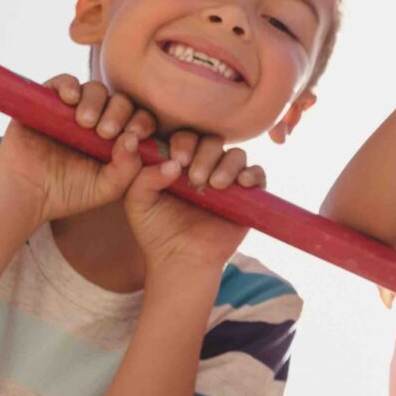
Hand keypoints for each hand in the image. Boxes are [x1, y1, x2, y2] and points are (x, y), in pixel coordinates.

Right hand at [0, 77, 152, 220]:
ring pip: (94, 89)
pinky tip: (70, 99)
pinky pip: (63, 81)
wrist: (26, 195)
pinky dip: (69, 85)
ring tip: (84, 122)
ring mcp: (72, 110)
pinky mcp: (47, 102)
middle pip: (119, 101)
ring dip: (95, 101)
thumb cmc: (69, 193)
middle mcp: (97, 120)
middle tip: (105, 132)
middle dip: (118, 112)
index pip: (139, 119)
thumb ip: (128, 167)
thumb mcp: (107, 187)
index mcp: (116, 138)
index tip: (135, 133)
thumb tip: (134, 137)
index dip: (142, 121)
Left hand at [122, 129, 262, 282]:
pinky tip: (240, 184)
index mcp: (178, 161)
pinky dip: (252, 174)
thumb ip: (143, 176)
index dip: (182, 142)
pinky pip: (258, 173)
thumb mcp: (137, 201)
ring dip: (226, 165)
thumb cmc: (155, 230)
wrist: (181, 259)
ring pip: (236, 154)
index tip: (177, 161)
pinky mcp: (247, 195)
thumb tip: (171, 162)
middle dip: (204, 154)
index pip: (184, 136)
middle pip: (212, 140)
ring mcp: (227, 178)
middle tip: (195, 177)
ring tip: (214, 185)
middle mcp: (204, 164)